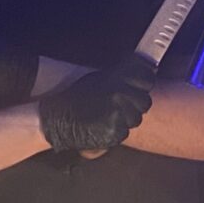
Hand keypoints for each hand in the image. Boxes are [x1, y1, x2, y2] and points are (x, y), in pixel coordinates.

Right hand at [37, 54, 155, 154]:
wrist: (56, 119)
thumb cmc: (76, 99)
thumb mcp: (98, 79)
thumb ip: (121, 75)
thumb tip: (146, 70)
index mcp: (115, 77)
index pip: (147, 77)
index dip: (144, 83)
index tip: (139, 86)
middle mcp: (119, 94)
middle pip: (145, 102)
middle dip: (135, 105)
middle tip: (117, 106)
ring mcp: (118, 113)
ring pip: (136, 119)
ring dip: (125, 120)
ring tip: (106, 116)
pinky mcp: (115, 132)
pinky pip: (125, 132)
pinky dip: (116, 132)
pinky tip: (102, 126)